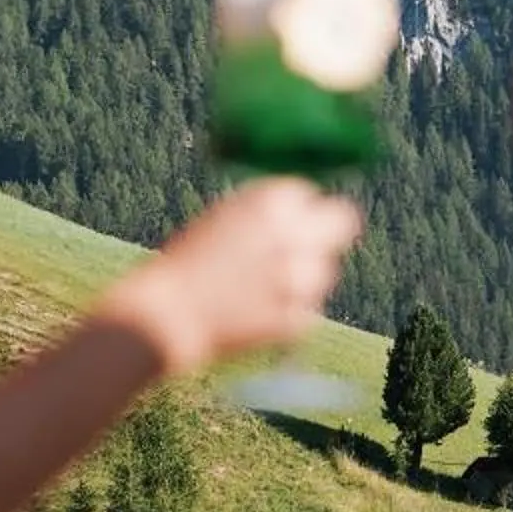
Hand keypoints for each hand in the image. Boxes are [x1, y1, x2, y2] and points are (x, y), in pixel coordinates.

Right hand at [98, 181, 363, 377]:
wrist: (168, 316)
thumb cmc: (187, 264)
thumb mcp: (227, 218)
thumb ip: (267, 212)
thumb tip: (302, 210)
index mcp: (272, 201)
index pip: (309, 192)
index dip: (300, 209)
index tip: (292, 221)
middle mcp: (295, 234)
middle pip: (344, 220)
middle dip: (331, 229)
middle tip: (315, 243)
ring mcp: (301, 279)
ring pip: (325, 270)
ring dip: (304, 275)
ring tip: (260, 287)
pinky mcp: (300, 318)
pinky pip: (308, 307)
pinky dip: (289, 309)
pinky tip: (254, 312)